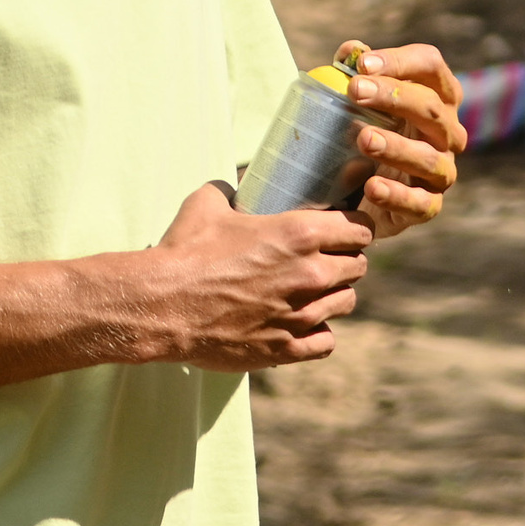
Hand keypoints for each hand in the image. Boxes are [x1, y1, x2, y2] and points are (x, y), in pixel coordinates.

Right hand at [139, 183, 370, 370]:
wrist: (163, 304)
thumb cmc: (186, 250)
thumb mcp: (210, 202)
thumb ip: (234, 186)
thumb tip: (241, 178)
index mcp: (300, 234)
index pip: (361, 229)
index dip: (356, 227)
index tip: (347, 230)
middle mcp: (310, 274)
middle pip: (358, 266)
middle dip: (347, 260)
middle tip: (327, 258)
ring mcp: (302, 314)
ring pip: (347, 302)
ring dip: (334, 294)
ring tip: (314, 290)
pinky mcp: (287, 348)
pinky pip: (327, 341)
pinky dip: (319, 332)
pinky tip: (303, 322)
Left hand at [335, 40, 463, 238]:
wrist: (364, 190)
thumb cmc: (370, 127)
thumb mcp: (361, 99)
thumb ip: (355, 72)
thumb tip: (350, 50)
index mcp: (436, 95)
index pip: (430, 66)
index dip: (399, 61)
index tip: (362, 64)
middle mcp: (447, 131)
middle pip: (431, 108)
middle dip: (393, 96)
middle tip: (355, 91)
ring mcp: (442, 171)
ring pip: (428, 158)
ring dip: (396, 147)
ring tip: (364, 139)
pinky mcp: (428, 206)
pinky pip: (420, 204)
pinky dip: (397, 195)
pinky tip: (372, 187)